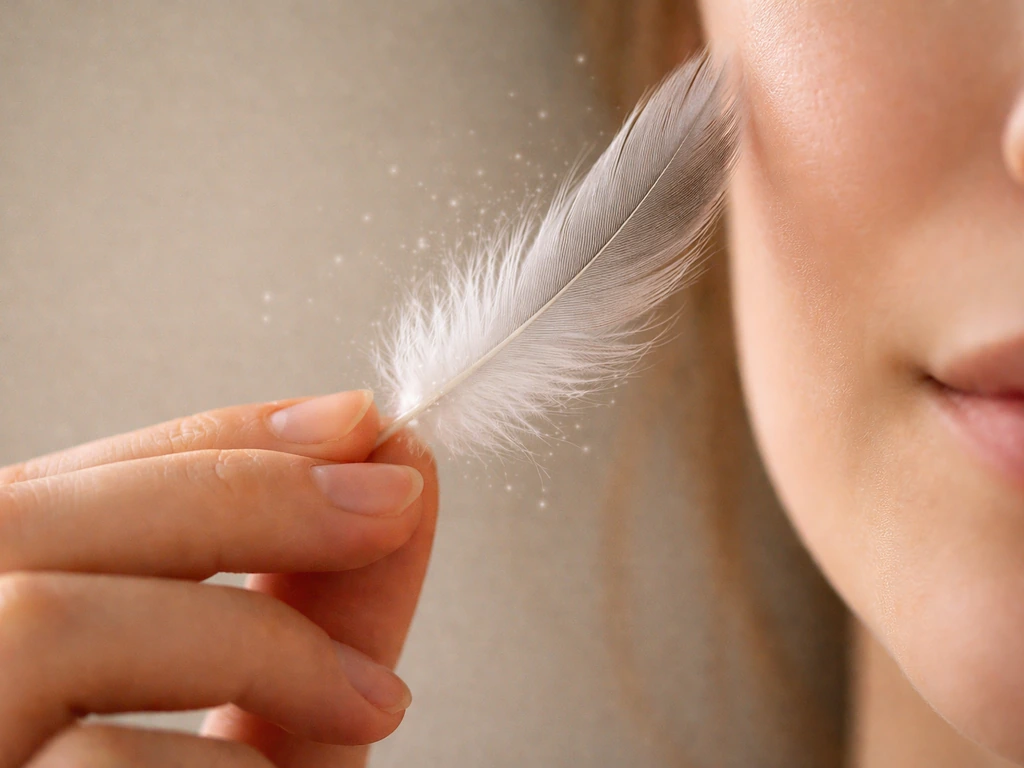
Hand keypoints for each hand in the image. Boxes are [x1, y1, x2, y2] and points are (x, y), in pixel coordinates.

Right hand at [0, 390, 438, 767]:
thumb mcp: (260, 721)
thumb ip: (309, 617)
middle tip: (393, 499)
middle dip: (239, 491)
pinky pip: (86, 764)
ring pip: (50, 624)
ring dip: (250, 639)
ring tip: (376, 698)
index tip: (356, 423)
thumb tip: (396, 484)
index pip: (63, 486)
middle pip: (31, 520)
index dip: (212, 438)